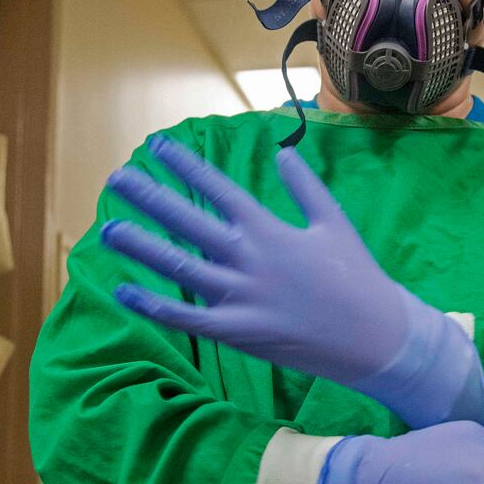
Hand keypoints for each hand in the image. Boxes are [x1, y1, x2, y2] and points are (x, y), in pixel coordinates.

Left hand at [102, 138, 483, 460]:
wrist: (375, 337)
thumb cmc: (357, 277)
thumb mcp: (334, 223)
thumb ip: (305, 187)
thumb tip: (283, 152)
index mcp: (270, 228)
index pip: (217, 188)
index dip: (184, 166)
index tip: (155, 146)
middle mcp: (249, 258)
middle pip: (187, 222)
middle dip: (149, 198)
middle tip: (116, 179)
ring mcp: (240, 296)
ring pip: (179, 267)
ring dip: (141, 247)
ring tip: (108, 228)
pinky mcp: (238, 331)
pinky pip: (186, 318)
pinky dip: (154, 306)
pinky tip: (125, 291)